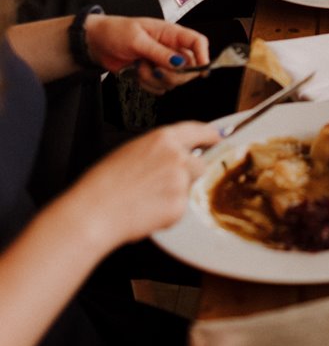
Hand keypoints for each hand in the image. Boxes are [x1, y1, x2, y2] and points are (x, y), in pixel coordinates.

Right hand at [74, 121, 219, 247]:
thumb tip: (173, 155)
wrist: (94, 212)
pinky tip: (145, 213)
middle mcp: (177, 156)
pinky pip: (179, 210)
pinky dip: (167, 215)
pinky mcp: (179, 206)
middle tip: (162, 186)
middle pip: (199, 164)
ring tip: (145, 200)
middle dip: (188, 175)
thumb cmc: (104, 183)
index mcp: (162, 138)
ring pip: (188, 188)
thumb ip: (158, 150)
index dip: (209, 135)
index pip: (196, 130)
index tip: (217, 138)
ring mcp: (180, 181)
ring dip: (175, 195)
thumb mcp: (131, 151)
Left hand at [83, 15, 208, 91]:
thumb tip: (180, 63)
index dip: (203, 56)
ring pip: (173, 81)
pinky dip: (148, 85)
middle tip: (155, 70)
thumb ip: (160, 53)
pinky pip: (159, 88)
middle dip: (173, 74)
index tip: (201, 70)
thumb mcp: (138, 40)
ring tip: (140, 66)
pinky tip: (137, 73)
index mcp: (171, 33)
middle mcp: (170, 48)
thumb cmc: (117, 32)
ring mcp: (162, 62)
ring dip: (155, 79)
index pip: (197, 42)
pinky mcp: (153, 74)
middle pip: (189, 68)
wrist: (98, 43)